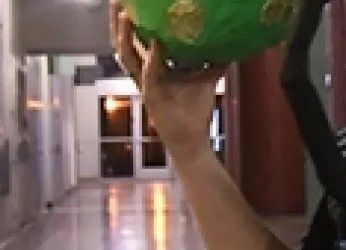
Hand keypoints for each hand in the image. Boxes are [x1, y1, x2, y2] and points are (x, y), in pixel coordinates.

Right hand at [108, 1, 226, 149]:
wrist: (192, 140)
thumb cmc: (195, 111)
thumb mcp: (205, 79)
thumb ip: (213, 61)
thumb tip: (230, 43)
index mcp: (151, 69)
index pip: (134, 41)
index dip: (128, 22)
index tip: (128, 2)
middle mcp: (144, 75)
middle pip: (123, 44)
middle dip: (117, 22)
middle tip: (116, 0)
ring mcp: (145, 85)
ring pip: (127, 57)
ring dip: (125, 35)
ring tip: (125, 14)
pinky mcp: (152, 97)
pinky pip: (150, 74)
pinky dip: (153, 59)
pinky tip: (155, 43)